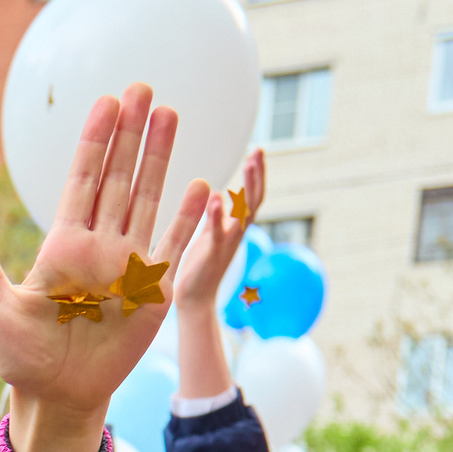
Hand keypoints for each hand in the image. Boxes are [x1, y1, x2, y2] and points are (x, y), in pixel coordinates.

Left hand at [0, 84, 205, 451]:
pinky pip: (172, 247)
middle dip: (131, 134)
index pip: (81, 181)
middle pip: (118, 178)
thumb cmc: (21, 357)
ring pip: (147, 199)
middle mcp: (99, 247)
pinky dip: (185, 218)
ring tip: (170, 113)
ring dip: (158, 159)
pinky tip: (200, 184)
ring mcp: (128, 266)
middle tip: (143, 86)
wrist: (57, 396)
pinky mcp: (153, 292)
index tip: (106, 101)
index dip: (94, 141)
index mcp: (62, 246)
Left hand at [174, 147, 264, 310]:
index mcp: (235, 227)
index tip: (257, 150)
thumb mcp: (208, 236)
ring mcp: (227, 244)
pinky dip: (219, 215)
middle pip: (255, 200)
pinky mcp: (212, 256)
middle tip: (259, 150)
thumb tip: (218, 192)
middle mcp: (236, 234)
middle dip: (258, 175)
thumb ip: (214, 216)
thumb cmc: (199, 268)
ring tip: (250, 163)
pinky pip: (219, 233)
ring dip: (248, 187)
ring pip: (245, 212)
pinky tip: (218, 197)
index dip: (256, 174)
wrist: (193, 301)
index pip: (252, 196)